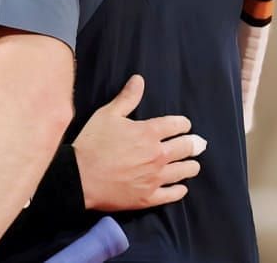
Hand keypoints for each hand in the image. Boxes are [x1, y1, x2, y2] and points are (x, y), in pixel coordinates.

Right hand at [74, 75, 205, 210]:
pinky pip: (174, 194)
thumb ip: (126, 98)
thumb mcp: (106, 115)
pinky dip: (180, 190)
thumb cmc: (92, 144)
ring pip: (185, 171)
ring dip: (191, 166)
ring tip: (191, 164)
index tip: (183, 125)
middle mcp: (158, 155)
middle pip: (187, 147)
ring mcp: (155, 177)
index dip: (183, 124)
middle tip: (197, 144)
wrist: (79, 177)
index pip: (178, 125)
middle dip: (193, 144)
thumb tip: (139, 80)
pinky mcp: (150, 197)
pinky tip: (181, 187)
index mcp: (148, 133)